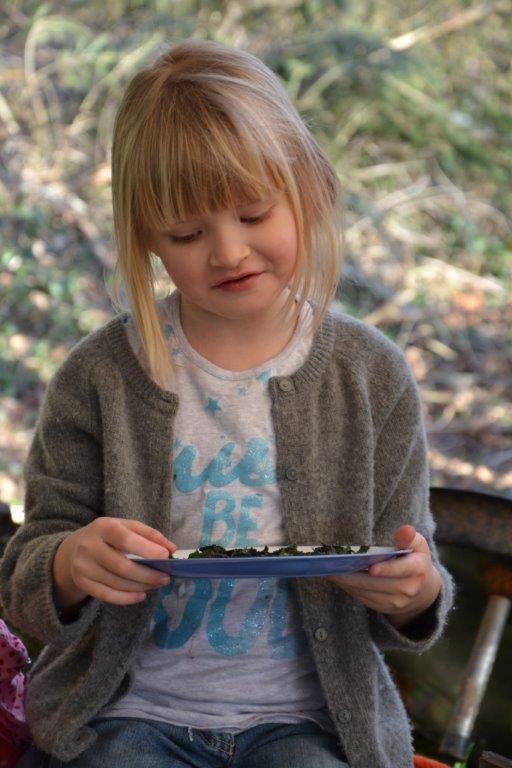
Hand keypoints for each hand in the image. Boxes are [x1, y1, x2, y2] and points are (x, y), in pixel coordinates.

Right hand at [53, 518, 175, 608]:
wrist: (74, 549)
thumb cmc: (108, 536)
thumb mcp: (126, 527)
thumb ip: (149, 534)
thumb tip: (171, 548)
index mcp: (103, 527)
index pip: (124, 539)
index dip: (146, 548)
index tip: (165, 556)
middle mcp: (89, 546)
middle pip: (121, 566)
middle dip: (147, 574)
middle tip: (166, 577)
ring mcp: (83, 566)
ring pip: (116, 583)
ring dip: (141, 586)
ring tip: (157, 584)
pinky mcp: (82, 583)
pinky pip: (107, 595)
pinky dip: (127, 598)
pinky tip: (141, 595)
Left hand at [326, 525, 440, 627]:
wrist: (422, 590)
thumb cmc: (414, 559)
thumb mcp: (417, 545)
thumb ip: (409, 537)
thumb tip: (406, 529)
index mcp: (418, 570)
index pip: (403, 569)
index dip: (387, 569)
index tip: (371, 567)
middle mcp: (408, 589)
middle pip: (377, 583)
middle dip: (354, 574)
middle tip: (333, 564)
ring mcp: (396, 602)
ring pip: (366, 592)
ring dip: (346, 581)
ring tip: (329, 569)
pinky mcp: (384, 608)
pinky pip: (363, 598)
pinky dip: (349, 588)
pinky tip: (337, 577)